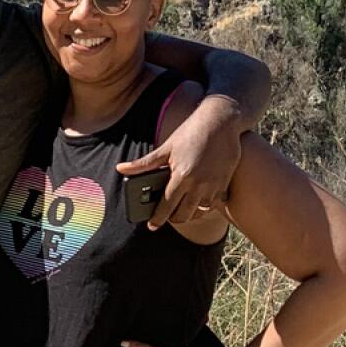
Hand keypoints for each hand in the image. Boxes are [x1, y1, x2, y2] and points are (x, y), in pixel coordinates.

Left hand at [118, 95, 241, 229]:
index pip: (167, 205)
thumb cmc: (191, 132)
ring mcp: (213, 186)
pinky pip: (213, 205)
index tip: (152, 226)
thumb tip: (121, 169)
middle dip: (173, 219)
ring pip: (199, 212)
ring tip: (180, 212)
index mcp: (182, 176)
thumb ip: (144, 163)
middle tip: (166, 217)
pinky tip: (197, 203)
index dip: (158, 218)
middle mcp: (199, 184)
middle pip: (184, 214)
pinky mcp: (224, 184)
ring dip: (189, 216)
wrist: (221, 121)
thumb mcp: (166, 147)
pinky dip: (203, 208)